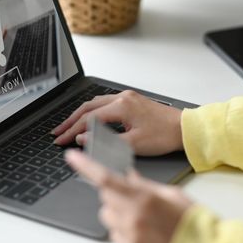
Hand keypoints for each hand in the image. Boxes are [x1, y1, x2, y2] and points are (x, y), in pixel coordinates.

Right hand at [53, 90, 183, 155]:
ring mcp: (127, 98)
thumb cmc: (164, 135)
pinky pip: (105, 103)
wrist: (184, 128)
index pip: (89, 119)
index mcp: (122, 107)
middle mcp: (122, 98)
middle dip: (70, 120)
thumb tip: (84, 139)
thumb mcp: (134, 144)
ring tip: (68, 126)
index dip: (73, 131)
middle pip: (88, 107)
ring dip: (80, 115)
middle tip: (58, 132)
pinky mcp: (132, 101)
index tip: (61, 140)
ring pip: (95, 104)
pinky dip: (92, 112)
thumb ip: (106, 141)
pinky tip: (88, 119)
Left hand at [66, 150, 192, 242]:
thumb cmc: (191, 220)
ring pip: (108, 217)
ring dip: (118, 213)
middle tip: (133, 195)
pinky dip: (124, 229)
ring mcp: (130, 236)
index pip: (105, 178)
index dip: (85, 166)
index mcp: (142, 198)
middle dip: (113, 193)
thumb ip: (144, 185)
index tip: (72, 157)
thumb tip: (126, 175)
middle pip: (105, 198)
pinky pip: (115, 234)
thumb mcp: (170, 195)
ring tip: (143, 217)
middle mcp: (132, 218)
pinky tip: (143, 230)